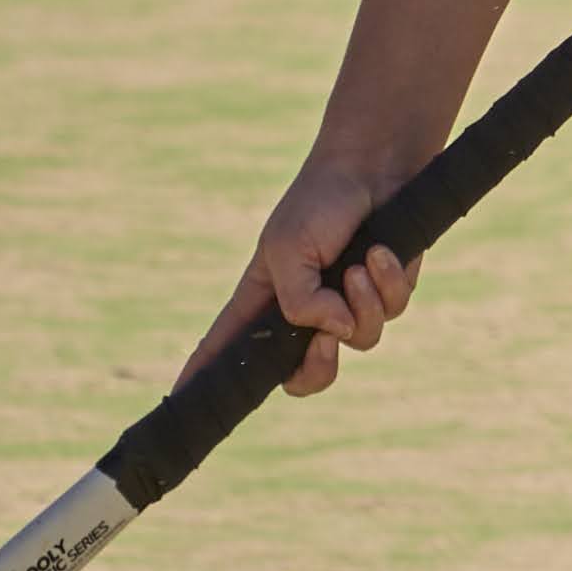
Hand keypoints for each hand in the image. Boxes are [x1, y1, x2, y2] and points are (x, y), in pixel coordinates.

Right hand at [176, 158, 422, 399]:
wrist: (374, 167)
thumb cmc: (320, 201)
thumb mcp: (289, 249)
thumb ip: (300, 302)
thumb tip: (335, 334)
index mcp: (264, 299)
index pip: (227, 347)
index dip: (204, 378)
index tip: (180, 403)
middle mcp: (304, 312)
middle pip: (304, 377)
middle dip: (318, 367)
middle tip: (325, 340)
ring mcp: (346, 305)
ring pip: (358, 342)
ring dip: (362, 302)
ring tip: (359, 263)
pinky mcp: (385, 294)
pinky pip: (391, 313)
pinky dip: (387, 283)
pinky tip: (381, 252)